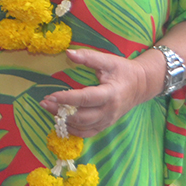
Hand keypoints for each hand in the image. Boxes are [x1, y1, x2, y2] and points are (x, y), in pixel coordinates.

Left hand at [39, 47, 161, 137]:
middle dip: (61, 111)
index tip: (50, 95)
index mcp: (111, 94)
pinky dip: (73, 130)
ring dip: (64, 120)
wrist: (141, 85)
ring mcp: (108, 121)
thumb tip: (68, 52)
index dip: (67, 98)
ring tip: (49, 109)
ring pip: (83, 126)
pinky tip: (61, 122)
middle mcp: (109, 111)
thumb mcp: (108, 60)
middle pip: (82, 116)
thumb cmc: (123, 71)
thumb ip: (88, 57)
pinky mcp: (105, 125)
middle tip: (44, 102)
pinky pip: (87, 133)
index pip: (86, 98)